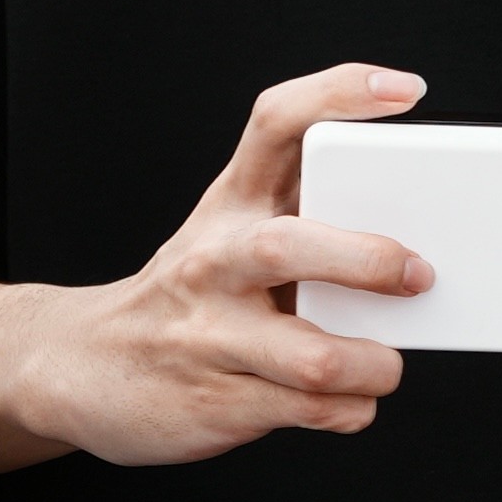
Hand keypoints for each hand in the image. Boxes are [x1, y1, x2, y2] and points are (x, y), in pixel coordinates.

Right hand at [1, 64, 428, 465]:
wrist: (83, 366)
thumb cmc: (190, 294)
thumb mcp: (230, 234)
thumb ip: (309, 222)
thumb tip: (417, 243)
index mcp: (230, 203)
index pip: (277, 123)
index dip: (340, 94)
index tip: (405, 90)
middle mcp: (215, 261)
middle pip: (288, 247)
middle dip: (367, 262)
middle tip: (417, 276)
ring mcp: (212, 335)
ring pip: (314, 356)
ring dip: (373, 366)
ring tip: (384, 363)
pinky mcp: (219, 403)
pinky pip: (313, 410)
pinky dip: (353, 408)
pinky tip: (351, 398)